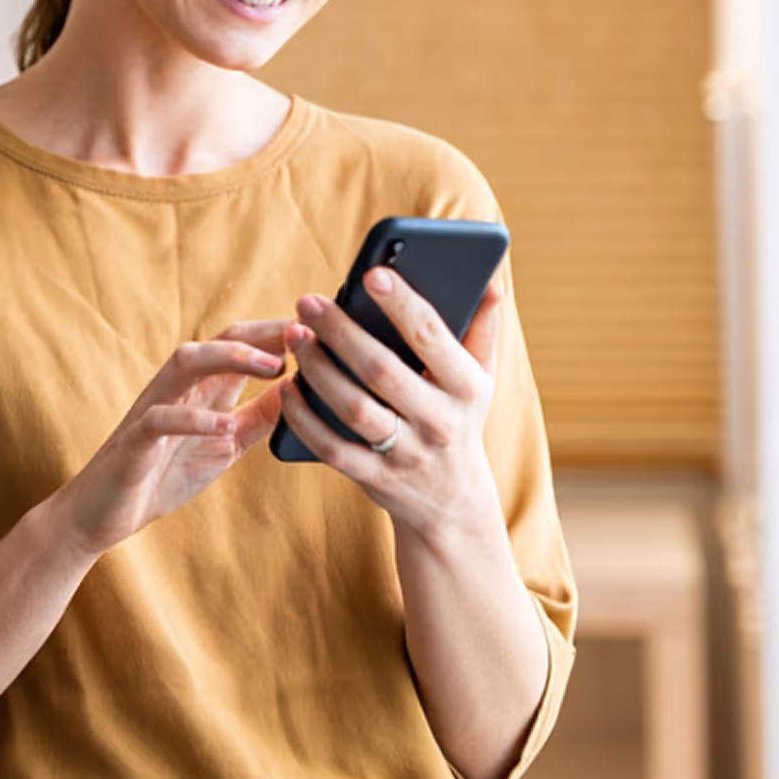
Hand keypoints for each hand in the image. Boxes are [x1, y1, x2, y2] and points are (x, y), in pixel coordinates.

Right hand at [50, 322, 293, 556]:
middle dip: (262, 333)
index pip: (241, 344)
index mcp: (203, 390)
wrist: (104, 515)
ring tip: (274, 366)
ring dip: (231, 358)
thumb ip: (258, 417)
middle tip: (306, 335)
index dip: (280, 334)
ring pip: (185, 362)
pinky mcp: (133, 442)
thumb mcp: (226, 445)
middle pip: (218, 340)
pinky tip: (224, 424)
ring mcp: (153, 410)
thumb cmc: (165, 474)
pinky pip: (159, 419)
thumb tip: (302, 391)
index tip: (323, 330)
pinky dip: (192, 419)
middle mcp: (179, 390)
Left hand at [280, 269, 507, 549]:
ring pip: (354, 408)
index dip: (401, 304)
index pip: (432, 336)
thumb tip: (489, 280)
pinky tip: (289, 387)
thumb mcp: (481, 380)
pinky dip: (306, 417)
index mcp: (466, 388)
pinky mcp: (375, 480)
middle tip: (308, 302)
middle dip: (341, 332)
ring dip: (318, 369)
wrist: (452, 504)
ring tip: (294, 336)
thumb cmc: (460, 421)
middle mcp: (439, 422)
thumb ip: (482, 329)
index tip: (372, 273)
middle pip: (382, 370)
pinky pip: (332, 447)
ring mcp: (406, 454)